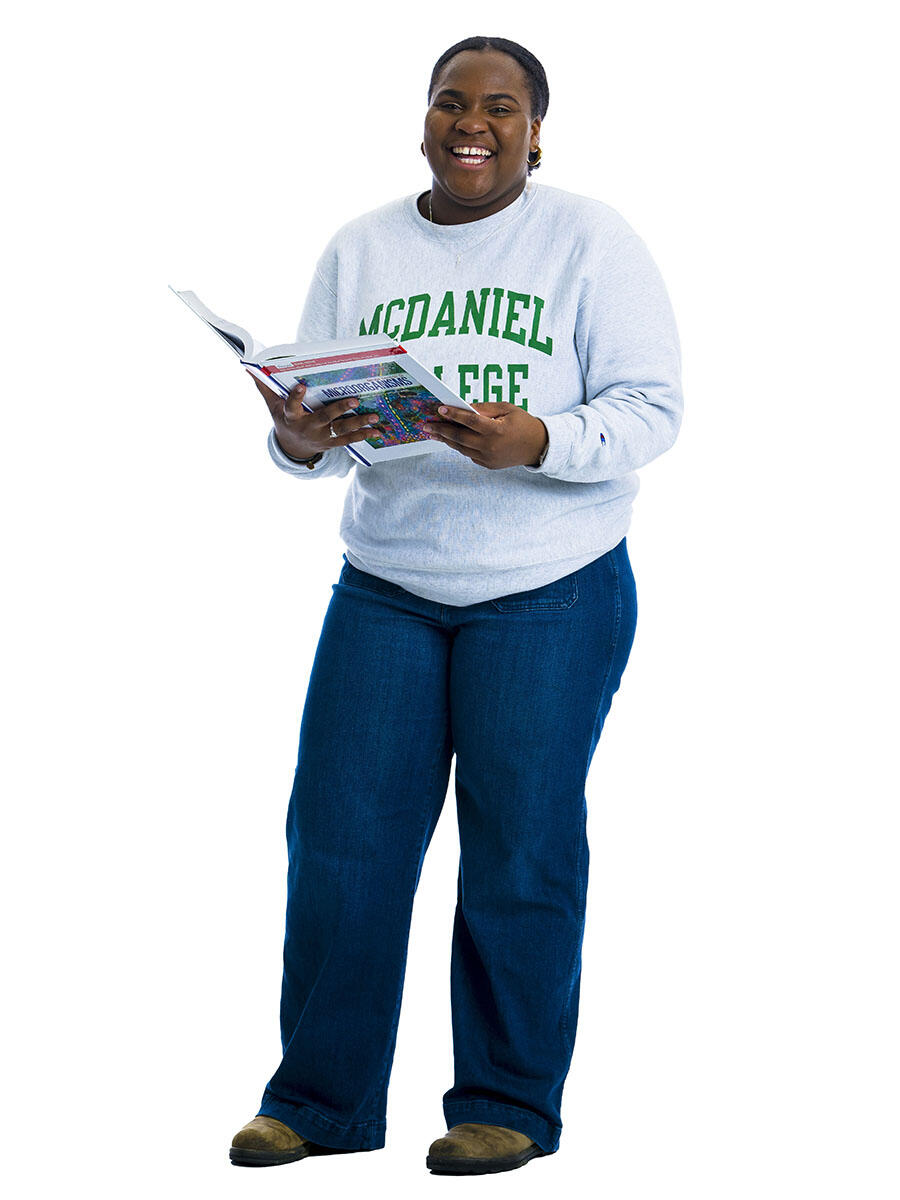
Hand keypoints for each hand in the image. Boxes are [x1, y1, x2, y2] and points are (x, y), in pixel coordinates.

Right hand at [247, 371, 381, 458]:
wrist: (292, 448)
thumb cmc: (283, 420)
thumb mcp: (271, 405)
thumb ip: (263, 386)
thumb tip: (248, 367)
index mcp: (291, 417)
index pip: (290, 406)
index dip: (295, 396)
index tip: (301, 385)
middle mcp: (308, 428)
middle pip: (324, 418)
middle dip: (339, 409)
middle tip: (354, 399)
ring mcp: (321, 437)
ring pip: (341, 430)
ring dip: (358, 423)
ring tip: (373, 416)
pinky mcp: (332, 443)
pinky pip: (348, 440)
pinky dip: (363, 435)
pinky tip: (376, 430)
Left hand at [424, 402, 547, 468]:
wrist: (538, 446)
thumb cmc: (523, 423)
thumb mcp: (507, 408)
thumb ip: (485, 408)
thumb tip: (464, 406)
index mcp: (497, 430)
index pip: (470, 421)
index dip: (454, 414)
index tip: (440, 409)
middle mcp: (491, 446)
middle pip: (460, 437)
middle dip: (441, 430)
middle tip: (426, 425)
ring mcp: (488, 458)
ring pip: (461, 448)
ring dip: (446, 439)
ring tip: (433, 432)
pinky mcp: (487, 465)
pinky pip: (469, 454)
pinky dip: (460, 445)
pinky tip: (450, 438)